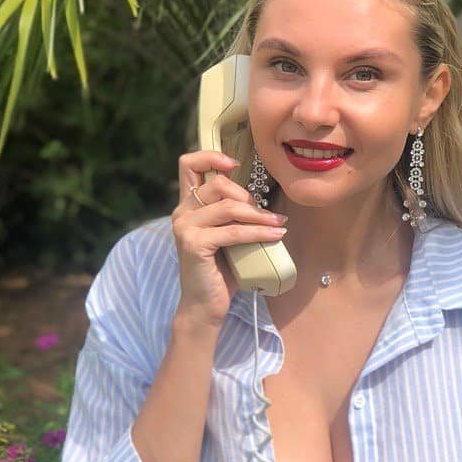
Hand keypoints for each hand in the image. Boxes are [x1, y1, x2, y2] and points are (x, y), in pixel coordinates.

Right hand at [172, 149, 288, 328]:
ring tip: (279, 224)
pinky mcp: (194, 244)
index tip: (235, 165)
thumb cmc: (221, 270)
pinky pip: (233, 232)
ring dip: (259, 215)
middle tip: (268, 215)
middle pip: (218, 185)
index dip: (212, 157)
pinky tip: (276, 236)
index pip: (189, 164)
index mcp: (188, 206)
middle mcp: (182, 212)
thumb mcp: (227, 235)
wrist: (205, 305)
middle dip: (248, 197)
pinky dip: (258, 233)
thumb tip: (263, 201)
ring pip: (229, 207)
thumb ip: (233, 215)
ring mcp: (185, 228)